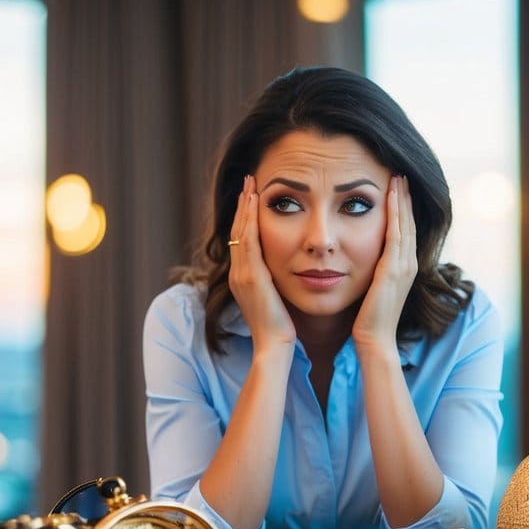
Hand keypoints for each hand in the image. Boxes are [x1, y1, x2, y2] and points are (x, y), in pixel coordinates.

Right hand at [228, 175, 295, 350]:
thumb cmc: (281, 330)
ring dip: (246, 206)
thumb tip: (290, 271)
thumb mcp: (276, 301)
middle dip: (244, 205)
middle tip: (250, 180)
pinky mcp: (250, 276)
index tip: (254, 197)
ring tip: (252, 184)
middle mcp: (237, 274)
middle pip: (238, 230)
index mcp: (243, 279)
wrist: (275, 347)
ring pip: (241, 231)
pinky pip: (248, 240)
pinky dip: (250, 219)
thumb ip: (276, 285)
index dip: (246, 217)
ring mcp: (241, 274)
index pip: (243, 240)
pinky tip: (256, 202)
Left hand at [353, 175, 417, 351]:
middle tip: (400, 174)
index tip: (397, 188)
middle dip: (405, 198)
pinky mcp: (393, 270)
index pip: (405, 231)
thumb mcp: (372, 289)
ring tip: (397, 177)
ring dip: (402, 199)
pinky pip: (396, 234)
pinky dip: (395, 213)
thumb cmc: (368, 320)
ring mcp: (404, 266)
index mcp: (404, 268)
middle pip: (409, 222)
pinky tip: (390, 195)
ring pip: (405, 224)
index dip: (402, 209)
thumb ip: (372, 272)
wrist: (373, 340)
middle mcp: (408, 264)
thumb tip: (359, 258)